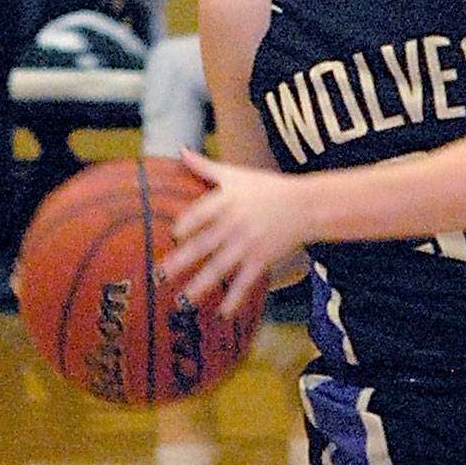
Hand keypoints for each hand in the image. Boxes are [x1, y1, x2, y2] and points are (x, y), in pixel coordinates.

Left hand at [159, 149, 310, 313]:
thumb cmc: (267, 188)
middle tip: (159, 276)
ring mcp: (248, 244)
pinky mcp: (262, 260)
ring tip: (181, 301)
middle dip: (181, 261)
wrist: (306, 206)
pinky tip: (222, 314)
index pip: (201, 214)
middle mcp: (235, 224)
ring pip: (220, 268)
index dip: (186, 225)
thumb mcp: (236, 174)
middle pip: (204, 245)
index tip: (174, 236)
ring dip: (201, 286)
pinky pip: (245, 282)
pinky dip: (234, 299)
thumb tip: (179, 150)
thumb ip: (205, 166)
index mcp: (226, 201)